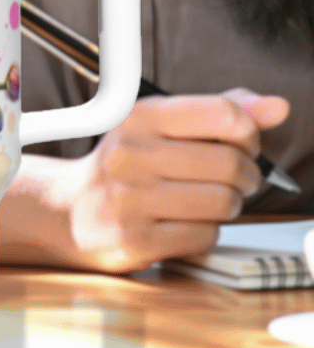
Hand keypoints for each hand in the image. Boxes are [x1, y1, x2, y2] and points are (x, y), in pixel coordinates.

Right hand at [65, 88, 289, 272]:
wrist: (71, 211)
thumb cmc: (127, 166)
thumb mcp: (161, 127)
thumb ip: (218, 113)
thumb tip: (276, 108)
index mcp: (137, 117)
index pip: (222, 114)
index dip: (248, 133)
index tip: (242, 144)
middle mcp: (128, 153)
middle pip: (229, 163)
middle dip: (246, 176)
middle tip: (234, 179)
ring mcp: (127, 198)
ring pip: (222, 202)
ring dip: (228, 205)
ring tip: (209, 201)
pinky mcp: (133, 239)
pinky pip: (204, 235)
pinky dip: (206, 231)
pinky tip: (185, 222)